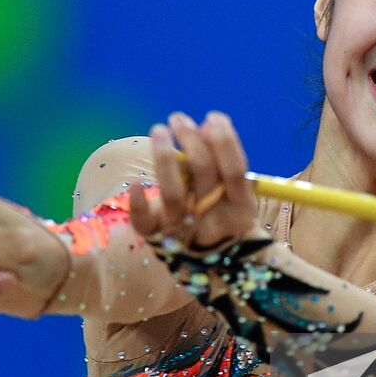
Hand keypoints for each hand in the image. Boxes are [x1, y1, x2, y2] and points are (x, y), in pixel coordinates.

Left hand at [129, 111, 263, 252]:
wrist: (211, 260)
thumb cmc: (221, 210)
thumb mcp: (232, 191)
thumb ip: (223, 160)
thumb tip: (210, 122)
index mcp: (241, 209)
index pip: (235, 172)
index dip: (225, 142)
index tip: (213, 117)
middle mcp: (215, 221)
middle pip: (204, 175)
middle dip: (192, 140)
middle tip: (178, 118)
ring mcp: (185, 231)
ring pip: (174, 194)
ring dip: (165, 157)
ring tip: (159, 130)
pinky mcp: (157, 238)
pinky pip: (145, 224)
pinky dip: (139, 203)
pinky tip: (134, 183)